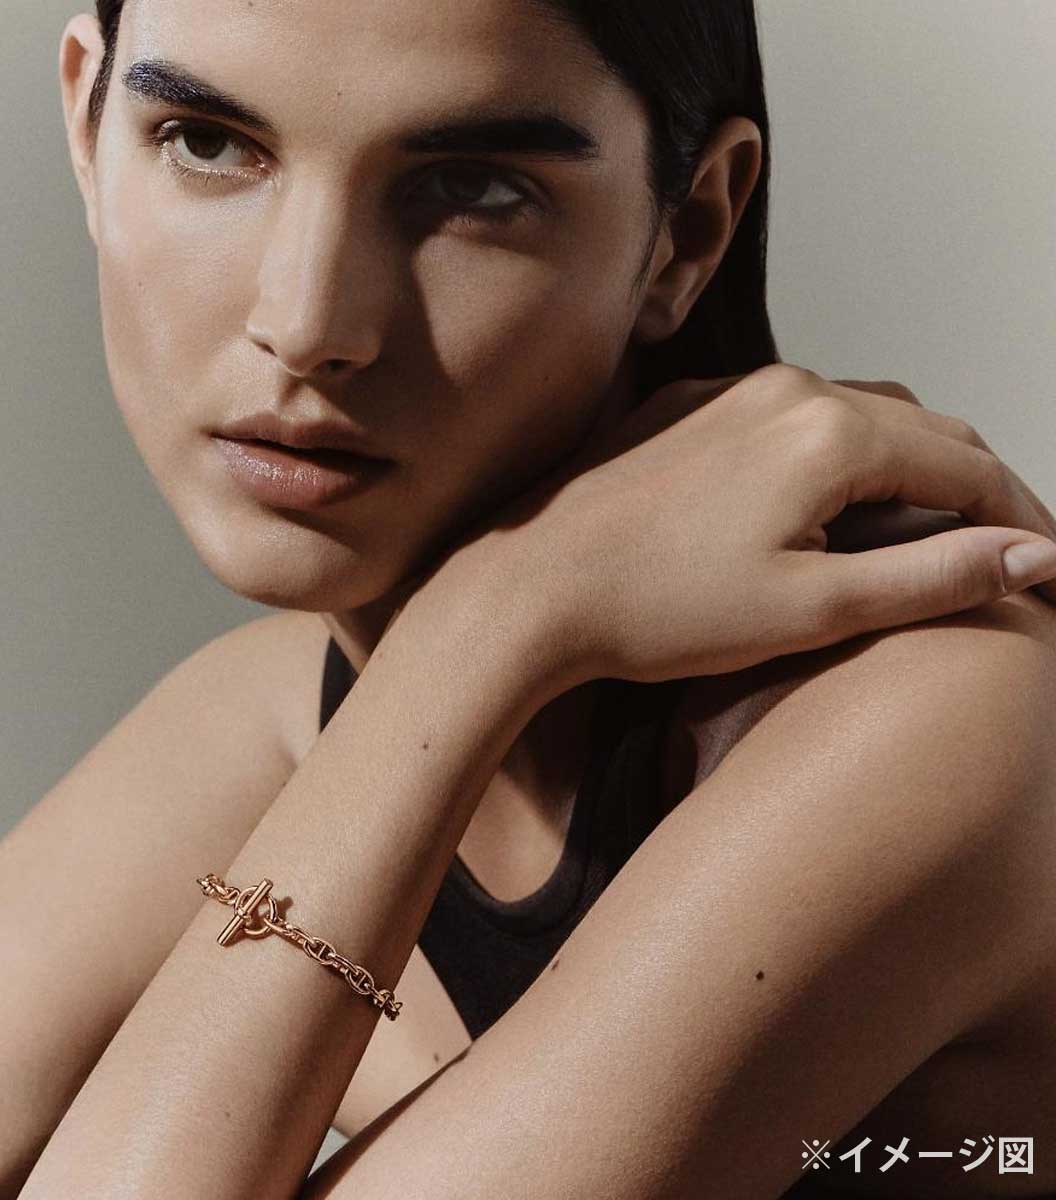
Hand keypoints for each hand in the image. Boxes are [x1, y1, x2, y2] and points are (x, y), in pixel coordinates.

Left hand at [422, 363, 1055, 687]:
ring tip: (921, 527)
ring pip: (853, 416)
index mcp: (829, 432)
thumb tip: (1030, 556)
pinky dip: (831, 453)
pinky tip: (824, 500)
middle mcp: (784, 388)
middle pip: (917, 428)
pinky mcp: (684, 408)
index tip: (1043, 560)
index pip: (966, 465)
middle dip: (967, 486)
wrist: (529, 590)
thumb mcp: (812, 608)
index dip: (1017, 516)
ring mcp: (728, 392)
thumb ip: (931, 577)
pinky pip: (786, 416)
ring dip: (900, 464)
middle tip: (995, 544)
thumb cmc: (656, 609)